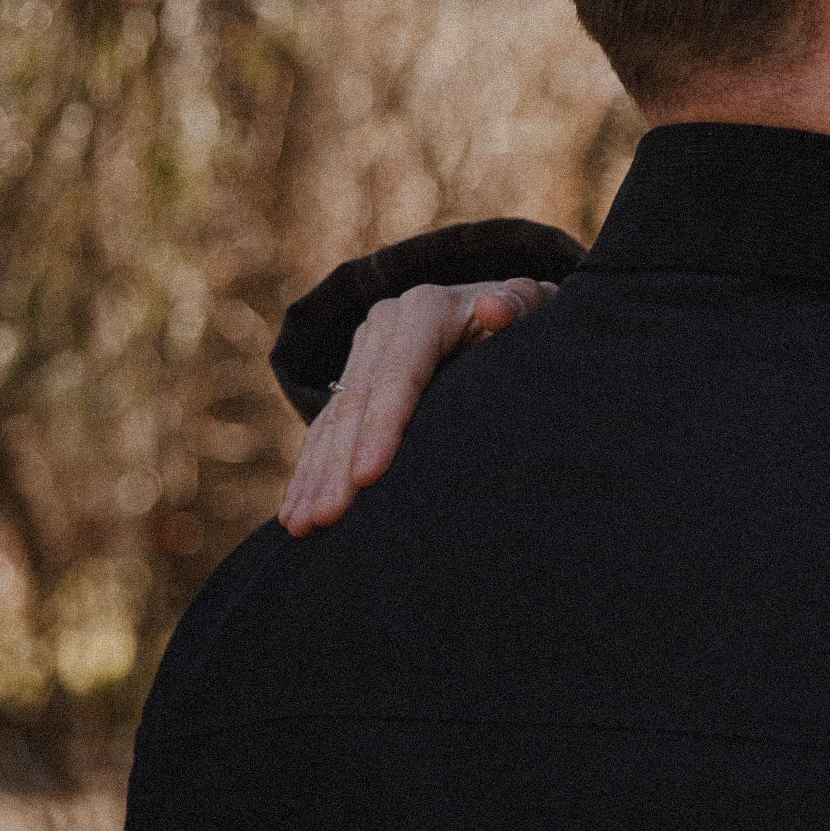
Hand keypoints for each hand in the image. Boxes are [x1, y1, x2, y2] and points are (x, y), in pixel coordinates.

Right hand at [278, 278, 554, 536]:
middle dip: (338, 464)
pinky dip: (310, 472)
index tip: (369, 476)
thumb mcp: (534, 306)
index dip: (383, 426)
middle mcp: (385, 326)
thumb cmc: (529, 319)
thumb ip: (523, 305)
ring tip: (303, 525)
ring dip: (314, 476)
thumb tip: (495, 308)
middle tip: (328, 518)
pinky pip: (326, 429)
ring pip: (333, 421)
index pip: (400, 375)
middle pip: (357, 402)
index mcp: (426, 310)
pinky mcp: (355, 377)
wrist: (505, 309)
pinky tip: (294, 511)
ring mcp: (365, 352)